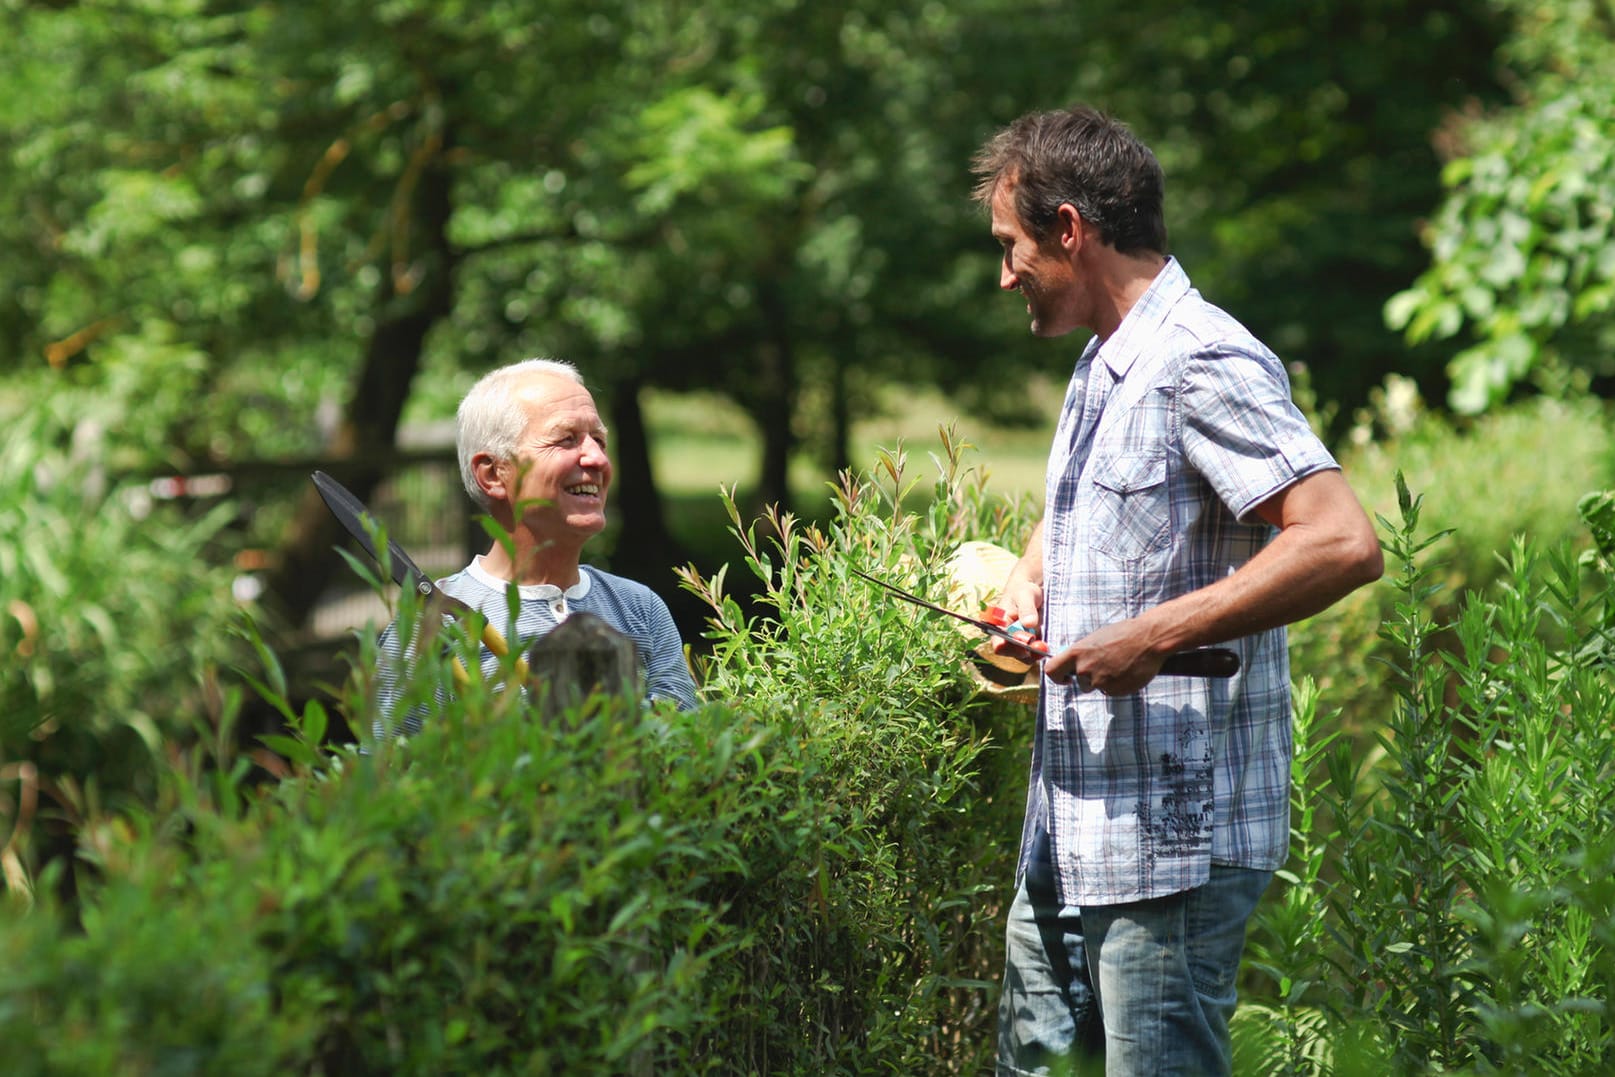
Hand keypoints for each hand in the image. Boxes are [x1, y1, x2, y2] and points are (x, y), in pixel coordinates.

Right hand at [990, 574, 1043, 657]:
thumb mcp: (1025, 595)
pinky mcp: (1033, 643)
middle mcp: (1008, 638)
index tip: (1024, 645)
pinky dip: (1044, 649)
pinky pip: (1037, 652)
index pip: (999, 645)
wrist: (1034, 589)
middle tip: (1041, 647)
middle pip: (1015, 654)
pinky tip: (1050, 642)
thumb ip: (1026, 608)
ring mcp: (1021, 642)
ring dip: (1037, 652)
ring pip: (1027, 656)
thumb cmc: (1024, 590)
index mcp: (999, 627)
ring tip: (1046, 643)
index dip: (1010, 648)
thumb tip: (1029, 623)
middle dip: (1028, 652)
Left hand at [1043, 618, 1164, 695]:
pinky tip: (1127, 671)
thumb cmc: (1124, 634)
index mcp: (1077, 653)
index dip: (1057, 677)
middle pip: (1078, 682)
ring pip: (1096, 687)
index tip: (1065, 678)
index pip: (1052, 670)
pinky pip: (1111, 691)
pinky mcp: (1114, 691)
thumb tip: (1073, 663)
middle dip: (1088, 678)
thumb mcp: (1096, 639)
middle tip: (1104, 666)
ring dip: (1104, 681)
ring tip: (1119, 665)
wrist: (1149, 639)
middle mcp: (1084, 669)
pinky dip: (1117, 685)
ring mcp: (1099, 682)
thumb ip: (1082, 653)